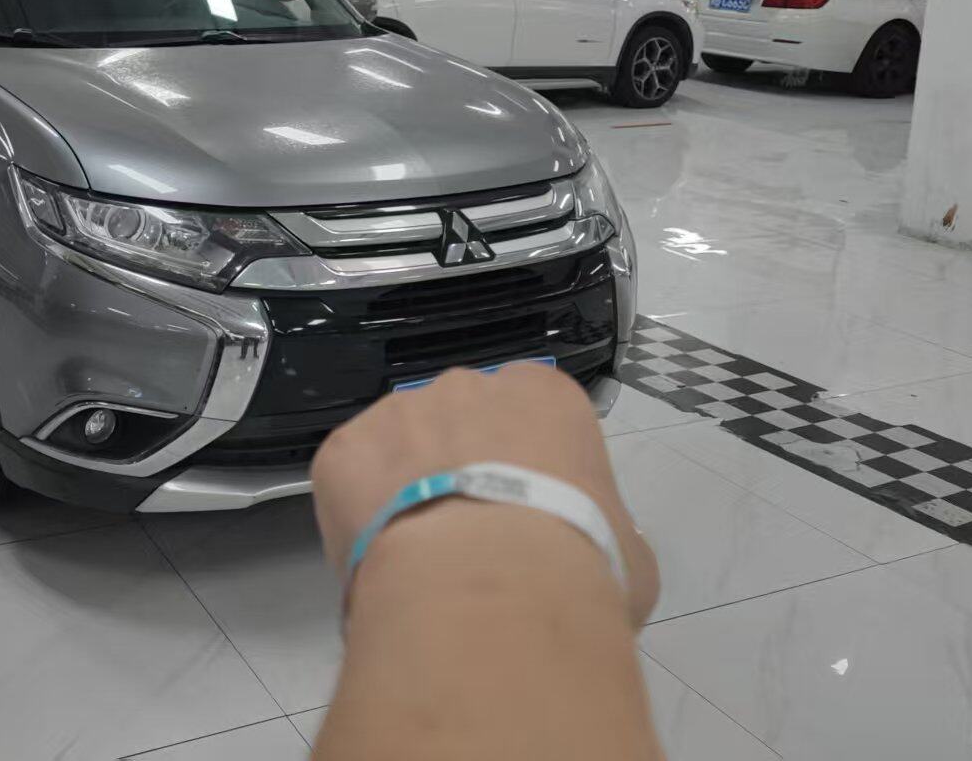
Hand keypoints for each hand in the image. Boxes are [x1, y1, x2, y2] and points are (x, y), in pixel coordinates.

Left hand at [310, 362, 658, 625]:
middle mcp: (466, 384)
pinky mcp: (343, 450)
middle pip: (460, 420)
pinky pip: (351, 475)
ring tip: (420, 552)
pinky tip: (379, 554)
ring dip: (405, 484)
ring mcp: (397, 411)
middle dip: (461, 466)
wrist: (490, 586)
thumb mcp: (627, 547)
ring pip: (400, 444)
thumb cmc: (577, 562)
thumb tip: (594, 541)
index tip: (527, 506)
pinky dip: (359, 509)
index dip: (527, 461)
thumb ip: (606, 524)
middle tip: (470, 533)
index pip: (531, 408)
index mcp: (543, 395)